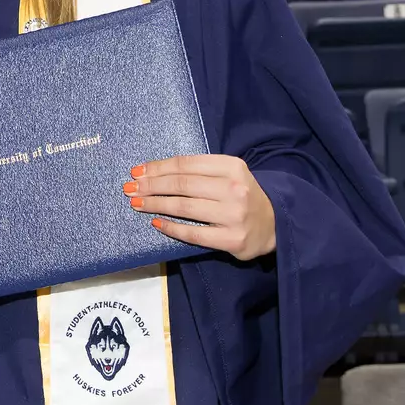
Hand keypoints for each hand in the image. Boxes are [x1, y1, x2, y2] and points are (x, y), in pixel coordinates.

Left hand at [124, 155, 276, 260]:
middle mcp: (234, 188)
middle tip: (130, 188)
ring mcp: (234, 215)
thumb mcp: (227, 174)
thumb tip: (152, 172)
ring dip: (156, 204)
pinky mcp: (232, 239)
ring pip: (184, 207)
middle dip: (151, 186)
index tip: (137, 171)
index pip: (186, 164)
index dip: (158, 167)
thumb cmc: (241, 195)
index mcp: (232, 166)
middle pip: (182, 185)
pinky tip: (156, 223)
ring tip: (137, 203)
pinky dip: (171, 228)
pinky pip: (193, 233)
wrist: (274, 224)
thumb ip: (198, 171)